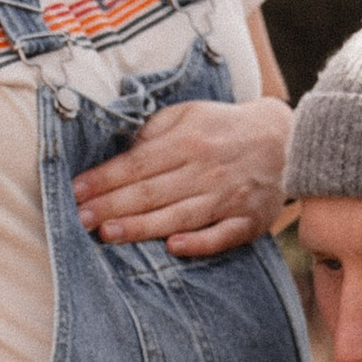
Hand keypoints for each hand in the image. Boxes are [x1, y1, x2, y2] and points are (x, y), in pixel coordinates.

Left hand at [70, 97, 290, 260]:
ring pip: (179, 216)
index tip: (75, 191)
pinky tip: (173, 247)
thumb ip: (154, 131)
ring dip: (142, 226)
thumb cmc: (224, 128)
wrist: (286, 141)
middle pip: (152, 192)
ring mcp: (228, 198)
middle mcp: (206, 170)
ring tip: (108, 234)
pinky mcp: (247, 221)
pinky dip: (199, 242)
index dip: (105, 178)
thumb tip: (123, 152)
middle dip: (112, 205)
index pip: (138, 163)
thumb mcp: (188, 114)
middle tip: (79, 219)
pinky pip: (221, 236)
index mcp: (188, 141)